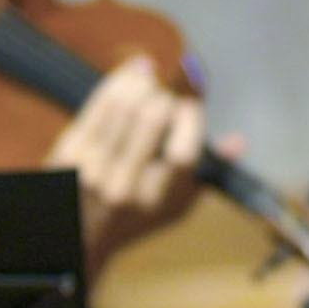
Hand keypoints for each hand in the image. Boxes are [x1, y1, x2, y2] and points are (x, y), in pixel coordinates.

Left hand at [45, 57, 204, 274]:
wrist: (76, 234)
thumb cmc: (138, 215)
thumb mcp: (178, 205)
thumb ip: (209, 173)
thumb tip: (240, 141)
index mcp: (158, 201)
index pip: (183, 151)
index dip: (191, 117)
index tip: (193, 105)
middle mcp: (124, 187)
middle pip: (153, 117)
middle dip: (168, 94)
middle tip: (171, 91)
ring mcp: (92, 168)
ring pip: (125, 104)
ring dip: (145, 83)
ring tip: (153, 80)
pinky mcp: (69, 151)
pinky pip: (100, 103)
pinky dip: (121, 81)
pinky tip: (135, 73)